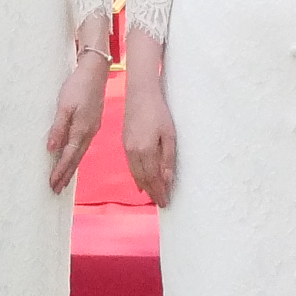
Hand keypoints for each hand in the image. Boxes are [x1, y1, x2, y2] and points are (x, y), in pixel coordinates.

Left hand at [45, 52, 111, 190]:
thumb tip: (52, 149)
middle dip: (66, 175)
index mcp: (81, 130)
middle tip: (56, 190)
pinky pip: (82, 145)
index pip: (69, 156)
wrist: (95, 71)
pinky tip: (73, 158)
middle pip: (75, 159)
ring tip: (63, 180)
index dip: (60, 171)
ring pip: (80, 153)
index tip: (52, 184)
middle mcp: (88, 132)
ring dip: (71, 167)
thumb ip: (59, 128)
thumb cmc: (78, 86)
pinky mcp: (92, 123)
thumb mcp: (64, 106)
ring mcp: (92, 128)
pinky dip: (76, 156)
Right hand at [125, 70, 177, 206]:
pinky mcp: (125, 142)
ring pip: (135, 173)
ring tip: (152, 195)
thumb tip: (167, 180)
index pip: (153, 178)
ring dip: (144, 185)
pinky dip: (136, 176)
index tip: (165, 203)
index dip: (159, 192)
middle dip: (152, 192)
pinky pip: (131, 165)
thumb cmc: (159, 111)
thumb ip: (168, 159)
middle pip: (143, 178)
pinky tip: (140, 181)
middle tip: (161, 202)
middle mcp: (133, 152)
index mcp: (145, 151)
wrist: (140, 93)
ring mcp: (127, 147)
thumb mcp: (169, 135)